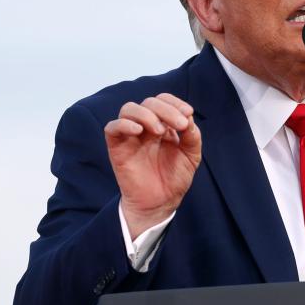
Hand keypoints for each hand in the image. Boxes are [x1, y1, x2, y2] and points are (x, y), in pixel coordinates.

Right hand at [104, 93, 201, 237]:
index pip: (164, 101)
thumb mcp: (191, 156)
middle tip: (179, 125)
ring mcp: (130, 135)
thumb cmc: (174, 179)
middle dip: (166, 109)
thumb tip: (189, 118)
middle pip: (149, 103)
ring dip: (146, 114)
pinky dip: (124, 124)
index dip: (175, 102)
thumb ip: (192, 137)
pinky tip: (139, 130)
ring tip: (160, 131)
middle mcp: (146, 127)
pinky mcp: (117, 147)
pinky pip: (112, 127)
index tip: (188, 113)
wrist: (160, 202)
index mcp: (163, 125)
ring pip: (129, 109)